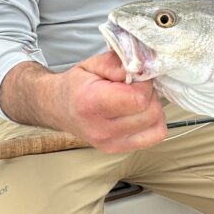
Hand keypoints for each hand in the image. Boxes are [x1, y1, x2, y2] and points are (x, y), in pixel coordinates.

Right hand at [0, 52, 167, 152]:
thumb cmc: (76, 84)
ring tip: (136, 100)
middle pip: (150, 113)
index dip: (144, 83)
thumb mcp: (93, 63)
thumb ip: (117, 63)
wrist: (57, 107)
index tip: (135, 77)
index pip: (138, 98)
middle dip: (150, 95)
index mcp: (92, 103)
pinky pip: (153, 137)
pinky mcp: (116, 150)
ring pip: (156, 126)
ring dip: (152, 109)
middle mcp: (101, 129)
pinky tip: (138, 113)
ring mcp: (109, 144)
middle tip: (136, 87)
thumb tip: (141, 69)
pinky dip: (153, 123)